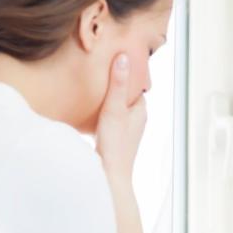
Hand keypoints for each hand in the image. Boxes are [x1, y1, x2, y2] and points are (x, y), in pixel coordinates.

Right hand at [94, 52, 147, 180]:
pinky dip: (103, 112)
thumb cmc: (114, 144)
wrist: (108, 176)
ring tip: (96, 86)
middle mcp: (136, 120)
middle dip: (118, 85)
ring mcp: (126, 131)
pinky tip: (90, 111)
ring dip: (109, 99)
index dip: (129, 73)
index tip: (118, 59)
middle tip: (104, 69)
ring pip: (118, 108)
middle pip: (127, 96)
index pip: (137, 85)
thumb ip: (118, 84)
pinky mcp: (114, 140)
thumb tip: (124, 57)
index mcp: (141, 111)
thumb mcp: (114, 109)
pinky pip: (110, 119)